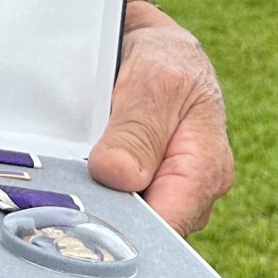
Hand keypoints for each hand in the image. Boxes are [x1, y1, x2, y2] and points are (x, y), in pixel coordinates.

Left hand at [86, 0, 233, 235]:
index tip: (89, 212)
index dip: (128, 226)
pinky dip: (97, 190)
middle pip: (144, 228)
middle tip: (71, 190)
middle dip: (109, 213)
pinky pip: (117, 202)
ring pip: (127, 217)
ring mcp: (168, 193)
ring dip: (99, 200)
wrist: (159, 49)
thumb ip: (136, 133)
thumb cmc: (168, 62)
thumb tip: (117, 177)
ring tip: (75, 172)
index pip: (168, 224)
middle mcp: (191, 191)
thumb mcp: (155, 84)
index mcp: (205, 169)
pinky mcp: (145, 189)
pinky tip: (81, 174)